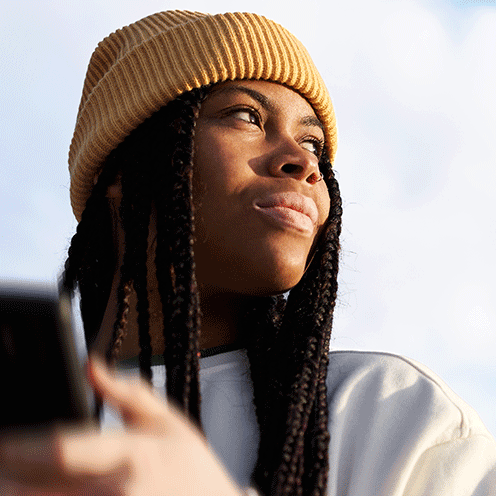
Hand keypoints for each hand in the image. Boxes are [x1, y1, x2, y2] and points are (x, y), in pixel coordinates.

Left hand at [0, 356, 243, 495]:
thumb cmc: (193, 470)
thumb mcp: (169, 422)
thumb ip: (128, 392)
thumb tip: (91, 366)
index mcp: (133, 453)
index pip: (61, 449)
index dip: (16, 446)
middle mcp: (117, 491)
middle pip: (37, 489)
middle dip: (5, 475)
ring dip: (18, 490)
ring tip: (8, 476)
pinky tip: (33, 489)